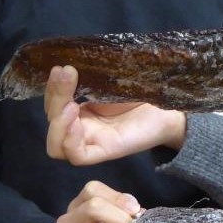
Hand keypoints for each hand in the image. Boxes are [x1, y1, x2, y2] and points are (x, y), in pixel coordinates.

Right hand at [45, 65, 185, 164]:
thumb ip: (88, 77)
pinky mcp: (106, 152)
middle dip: (55, 97)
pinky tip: (76, 123)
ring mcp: (92, 141)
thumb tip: (64, 66)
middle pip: (52, 121)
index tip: (62, 68)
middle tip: (67, 74)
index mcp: (80, 109)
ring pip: (56, 145)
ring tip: (70, 105)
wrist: (169, 106)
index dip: (52, 88)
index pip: (53, 104)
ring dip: (57, 123)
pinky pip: (78, 155)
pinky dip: (70, 141)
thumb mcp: (109, 80)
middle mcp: (82, 127)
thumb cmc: (141, 92)